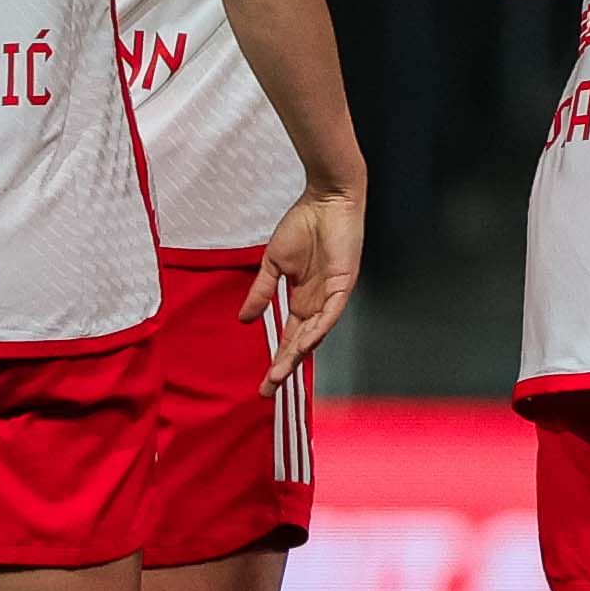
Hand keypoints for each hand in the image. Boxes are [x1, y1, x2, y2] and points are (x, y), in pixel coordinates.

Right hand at [257, 188, 364, 386]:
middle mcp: (318, 303)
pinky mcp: (344, 284)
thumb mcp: (273, 263)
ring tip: (280, 374)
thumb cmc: (303, 225)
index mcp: (302, 299)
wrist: (326, 199)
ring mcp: (332, 296)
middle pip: (301, 344)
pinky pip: (331, 313)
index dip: (277, 360)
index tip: (263, 383)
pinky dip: (318, 330)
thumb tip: (244, 319)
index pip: (289, 337)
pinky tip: (304, 345)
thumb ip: (261, 292)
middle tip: (268, 391)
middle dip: (285, 368)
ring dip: (298, 355)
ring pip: (315, 334)